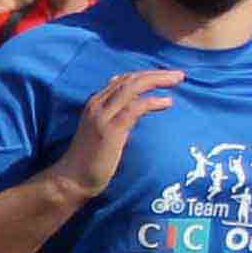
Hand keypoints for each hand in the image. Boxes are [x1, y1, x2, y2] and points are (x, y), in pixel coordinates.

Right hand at [57, 66, 183, 199]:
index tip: (166, 76)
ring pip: (133, 87)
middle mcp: (98, 104)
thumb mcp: (102, 130)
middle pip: (130, 79)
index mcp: (96, 102)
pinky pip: (135, 108)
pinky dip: (153, 102)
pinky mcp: (110, 129)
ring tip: (178, 80)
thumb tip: (134, 106)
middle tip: (179, 75)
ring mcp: (103, 115)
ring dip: (158, 81)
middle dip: (156, 74)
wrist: (73, 178)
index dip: (147, 75)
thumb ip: (115, 116)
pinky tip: (168, 102)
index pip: (124, 80)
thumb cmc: (89, 158)